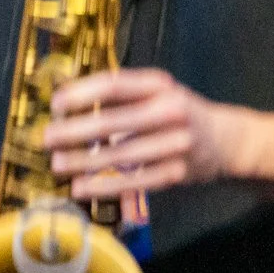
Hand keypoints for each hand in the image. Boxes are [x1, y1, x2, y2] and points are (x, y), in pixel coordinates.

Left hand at [44, 68, 242, 199]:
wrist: (226, 141)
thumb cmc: (176, 113)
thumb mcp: (155, 92)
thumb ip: (119, 95)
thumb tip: (65, 102)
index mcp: (159, 85)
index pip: (115, 84)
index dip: (82, 93)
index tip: (55, 103)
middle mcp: (170, 111)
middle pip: (114, 121)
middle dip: (75, 131)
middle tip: (47, 138)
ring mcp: (176, 144)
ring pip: (122, 156)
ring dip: (84, 162)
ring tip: (57, 165)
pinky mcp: (177, 173)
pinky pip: (135, 182)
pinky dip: (104, 186)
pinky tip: (80, 188)